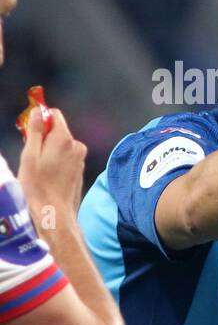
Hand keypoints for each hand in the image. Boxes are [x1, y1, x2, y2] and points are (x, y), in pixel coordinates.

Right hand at [17, 107, 87, 226]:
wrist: (54, 212)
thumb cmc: (37, 184)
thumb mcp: (30, 155)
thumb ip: (35, 131)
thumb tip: (38, 111)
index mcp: (65, 139)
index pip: (55, 115)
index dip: (41, 120)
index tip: (29, 133)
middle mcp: (78, 146)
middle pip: (58, 131)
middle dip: (44, 138)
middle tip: (31, 155)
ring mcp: (81, 159)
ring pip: (62, 145)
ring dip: (49, 151)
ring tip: (39, 168)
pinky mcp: (80, 170)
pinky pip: (66, 157)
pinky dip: (56, 161)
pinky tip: (48, 175)